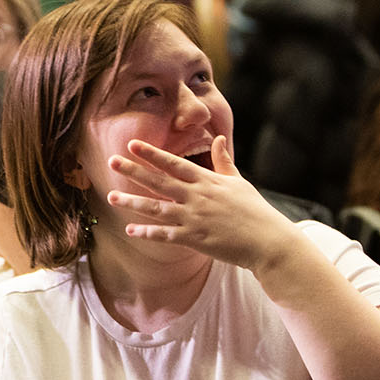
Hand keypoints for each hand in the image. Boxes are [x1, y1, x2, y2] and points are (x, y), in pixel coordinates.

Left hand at [106, 134, 299, 273]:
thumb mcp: (238, 181)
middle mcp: (198, 197)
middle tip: (112, 160)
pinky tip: (131, 230)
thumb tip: (218, 138)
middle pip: (160, 181)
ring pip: (157, 208)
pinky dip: (148, 233)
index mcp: (207, 181)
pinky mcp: (195, 238)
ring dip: (133, 202)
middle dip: (134, 170)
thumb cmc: (254, 210)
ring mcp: (195, 218)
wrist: (268, 241)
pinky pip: (166, 235)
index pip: (175, 163)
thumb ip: (223, 161)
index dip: (152, 154)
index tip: (132, 144)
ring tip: (111, 196)